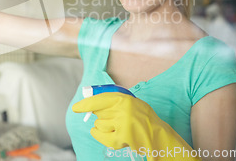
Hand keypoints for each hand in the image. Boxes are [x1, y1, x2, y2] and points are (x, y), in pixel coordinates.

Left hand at [73, 92, 199, 159]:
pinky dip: (101, 136)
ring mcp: (122, 123)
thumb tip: (92, 105)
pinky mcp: (122, 136)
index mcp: (124, 99)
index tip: (76, 108)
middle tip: (115, 119)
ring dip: (104, 127)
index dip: (86, 104)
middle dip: (101, 116)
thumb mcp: (131, 103)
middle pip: (98, 113)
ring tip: (118, 128)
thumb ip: (114, 102)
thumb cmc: (143, 119)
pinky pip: (102, 136)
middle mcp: (122, 109)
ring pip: (99, 124)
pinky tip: (108, 136)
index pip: (99, 99)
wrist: (159, 135)